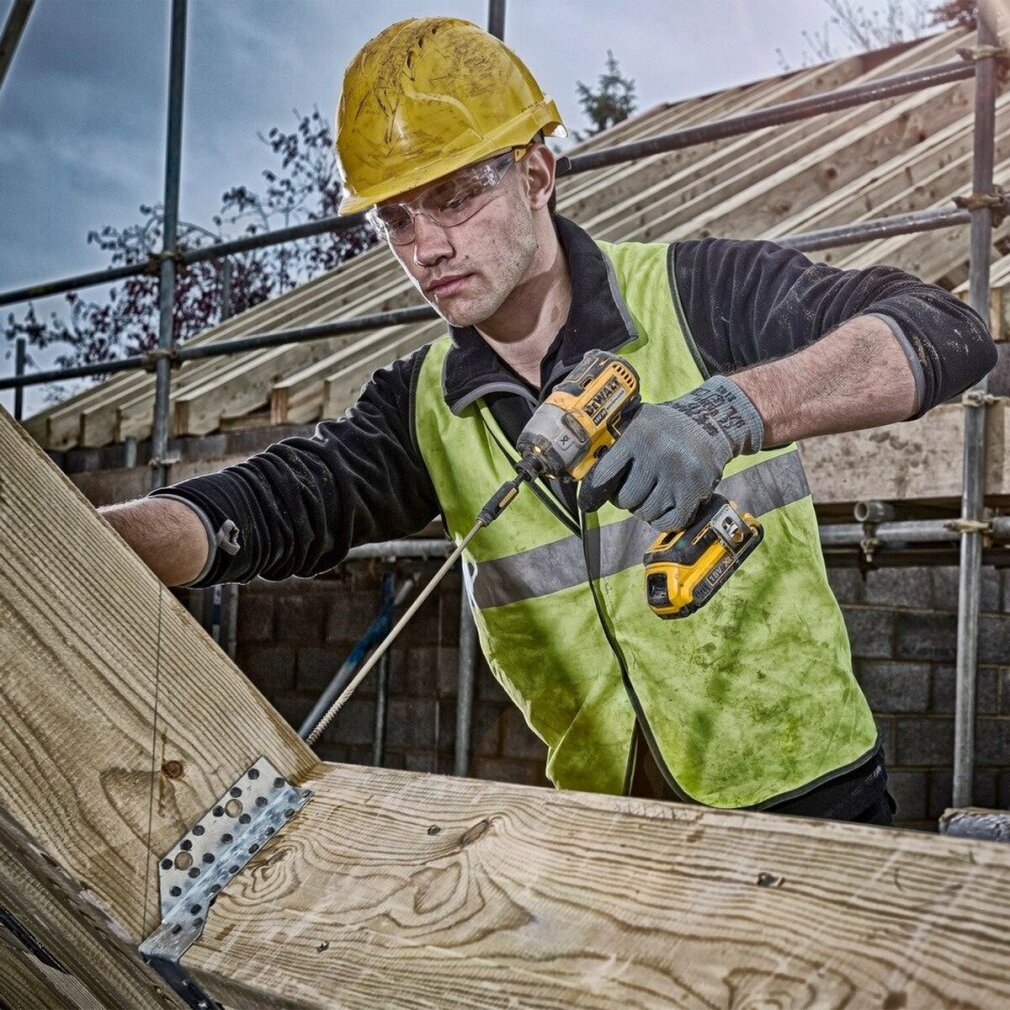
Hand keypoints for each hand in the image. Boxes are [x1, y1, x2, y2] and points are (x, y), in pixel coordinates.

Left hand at [577, 375, 763, 530]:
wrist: (712, 422)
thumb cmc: (664, 427)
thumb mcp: (636, 420)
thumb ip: (612, 441)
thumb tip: (582, 473)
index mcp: (638, 434)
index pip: (604, 475)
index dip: (594, 493)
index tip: (589, 501)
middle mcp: (658, 453)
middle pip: (625, 499)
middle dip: (626, 498)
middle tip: (635, 488)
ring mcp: (678, 474)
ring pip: (645, 512)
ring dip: (645, 508)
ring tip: (653, 492)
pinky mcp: (695, 491)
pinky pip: (669, 522)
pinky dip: (663, 520)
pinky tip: (665, 506)